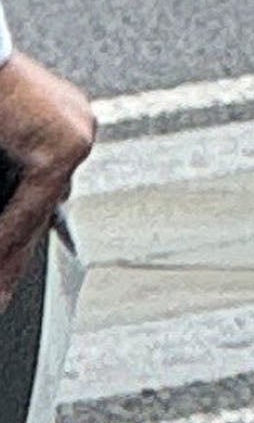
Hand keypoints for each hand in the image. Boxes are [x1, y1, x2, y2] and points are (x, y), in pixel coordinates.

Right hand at [0, 49, 98, 305]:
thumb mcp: (5, 136)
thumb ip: (9, 169)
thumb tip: (11, 230)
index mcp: (61, 127)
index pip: (41, 197)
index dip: (19, 238)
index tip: (7, 270)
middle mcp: (78, 131)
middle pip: (41, 211)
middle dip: (15, 255)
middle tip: (3, 295)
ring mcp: (76, 139)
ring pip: (34, 216)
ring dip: (8, 256)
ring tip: (0, 293)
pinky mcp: (62, 147)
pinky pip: (27, 208)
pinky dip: (4, 237)